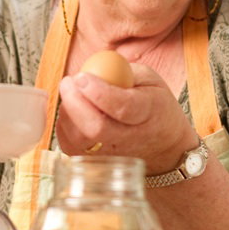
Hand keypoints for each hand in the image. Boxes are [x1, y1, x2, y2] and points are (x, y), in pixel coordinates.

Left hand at [56, 63, 197, 173]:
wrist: (164, 148)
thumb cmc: (154, 108)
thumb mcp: (150, 80)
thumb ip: (122, 71)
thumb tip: (91, 67)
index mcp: (148, 113)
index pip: (122, 107)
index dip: (98, 92)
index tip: (82, 76)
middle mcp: (130, 138)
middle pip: (95, 127)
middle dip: (74, 102)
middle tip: (67, 82)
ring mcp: (112, 155)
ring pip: (78, 139)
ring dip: (67, 112)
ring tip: (72, 94)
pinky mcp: (95, 162)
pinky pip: (70, 145)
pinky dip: (65, 125)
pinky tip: (71, 111)